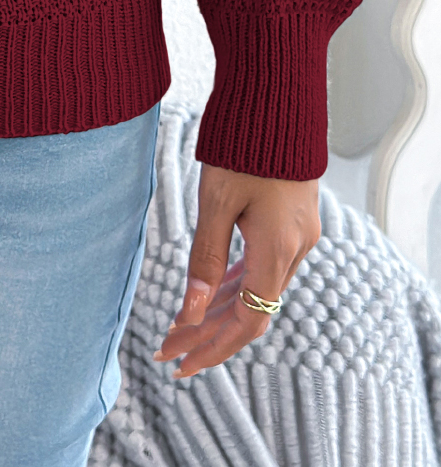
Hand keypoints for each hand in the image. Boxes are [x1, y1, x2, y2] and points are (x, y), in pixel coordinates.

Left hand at [152, 161, 320, 379]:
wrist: (277, 102)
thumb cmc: (242, 148)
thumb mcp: (216, 202)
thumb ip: (205, 258)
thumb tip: (190, 313)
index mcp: (277, 250)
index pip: (248, 322)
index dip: (213, 347)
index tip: (179, 363)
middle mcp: (295, 250)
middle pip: (251, 311)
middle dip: (208, 334)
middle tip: (168, 351)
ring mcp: (298, 237)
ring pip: (257, 291)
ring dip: (219, 310)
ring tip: (180, 327)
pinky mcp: (293, 223)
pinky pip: (264, 267)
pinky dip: (236, 284)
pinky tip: (211, 294)